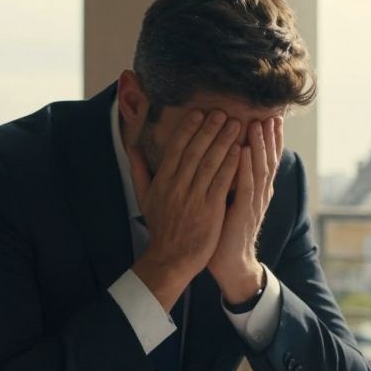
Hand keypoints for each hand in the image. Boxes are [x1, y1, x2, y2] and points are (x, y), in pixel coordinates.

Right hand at [129, 110, 242, 311]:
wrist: (171, 258)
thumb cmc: (160, 227)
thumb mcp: (144, 198)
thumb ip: (139, 170)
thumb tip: (131, 147)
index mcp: (162, 181)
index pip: (177, 148)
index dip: (189, 129)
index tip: (199, 113)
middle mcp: (178, 186)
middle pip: (196, 151)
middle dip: (210, 129)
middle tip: (222, 113)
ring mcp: (195, 197)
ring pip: (211, 163)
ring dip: (224, 141)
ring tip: (236, 125)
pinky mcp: (210, 209)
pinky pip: (222, 181)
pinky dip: (231, 164)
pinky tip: (240, 150)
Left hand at [209, 116, 282, 304]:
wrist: (230, 262)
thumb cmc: (226, 230)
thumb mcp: (232, 200)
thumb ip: (235, 180)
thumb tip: (231, 157)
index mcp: (258, 190)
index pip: (266, 160)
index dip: (271, 139)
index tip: (272, 117)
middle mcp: (260, 194)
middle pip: (269, 160)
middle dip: (271, 137)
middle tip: (273, 115)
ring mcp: (254, 204)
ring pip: (260, 169)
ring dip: (260, 146)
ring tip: (259, 125)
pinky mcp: (243, 213)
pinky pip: (245, 186)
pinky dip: (244, 167)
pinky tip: (242, 151)